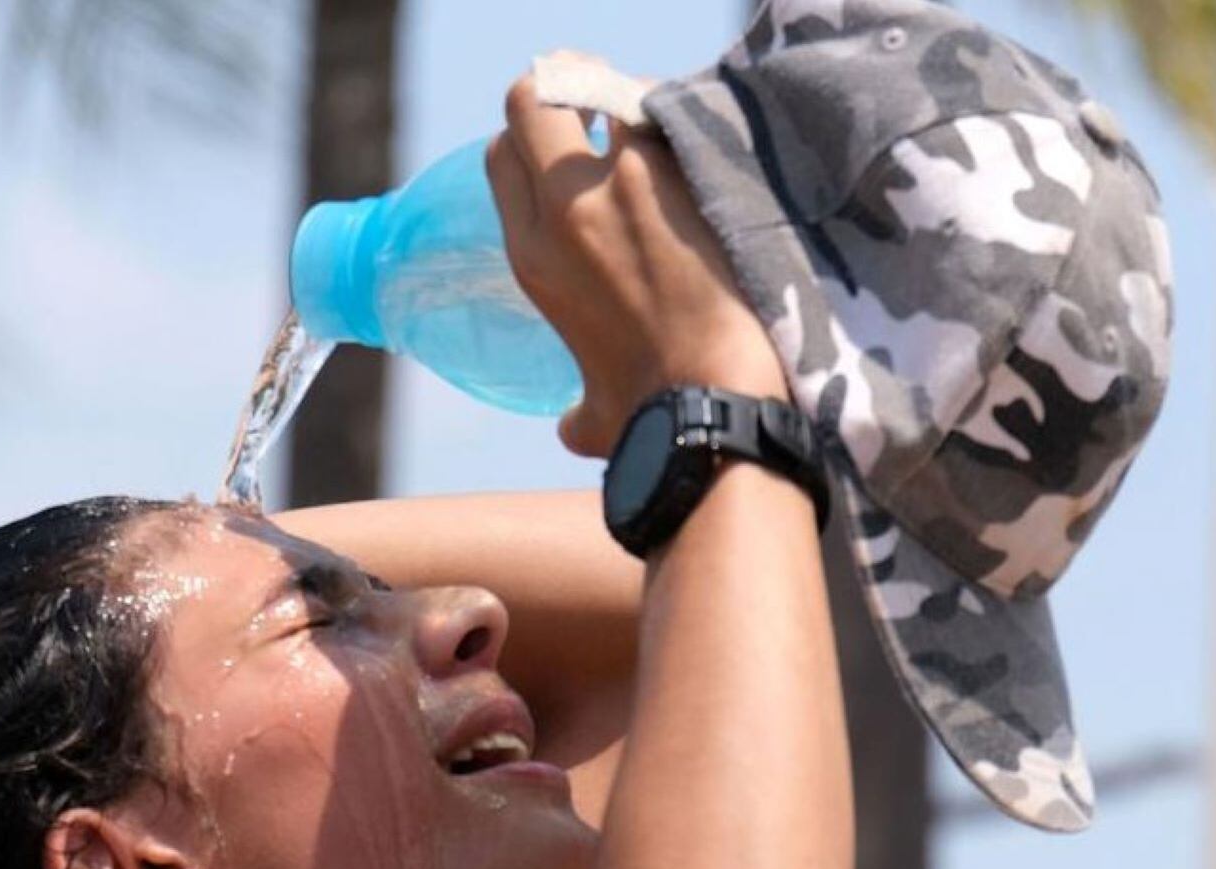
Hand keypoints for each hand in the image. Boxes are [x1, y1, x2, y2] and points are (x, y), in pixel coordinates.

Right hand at [485, 77, 788, 458]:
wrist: (712, 400)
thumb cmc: (655, 416)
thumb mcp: (594, 414)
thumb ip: (576, 413)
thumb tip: (573, 429)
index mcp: (531, 256)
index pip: (503, 156)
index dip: (531, 142)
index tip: (567, 146)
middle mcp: (562, 211)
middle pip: (532, 103)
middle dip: (563, 93)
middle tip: (603, 112)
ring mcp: (618, 185)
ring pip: (599, 91)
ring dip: (625, 100)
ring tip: (660, 127)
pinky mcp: (675, 174)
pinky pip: (664, 112)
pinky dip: (679, 118)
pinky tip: (704, 145)